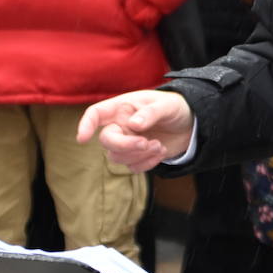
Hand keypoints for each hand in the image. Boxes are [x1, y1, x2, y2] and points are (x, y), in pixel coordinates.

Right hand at [76, 90, 193, 170]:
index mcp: (123, 107)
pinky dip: (147, 164)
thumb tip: (133, 125)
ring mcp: (127, 142)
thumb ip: (151, 113)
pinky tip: (161, 151)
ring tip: (159, 145)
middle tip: (146, 143)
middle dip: (125, 145)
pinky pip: (132, 167)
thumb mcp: (167, 105)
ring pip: (117, 157)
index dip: (86, 125)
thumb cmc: (175, 107)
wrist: (190, 124)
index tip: (83, 139)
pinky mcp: (137, 157)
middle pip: (107, 141)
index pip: (96, 114)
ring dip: (139, 155)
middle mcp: (120, 125)